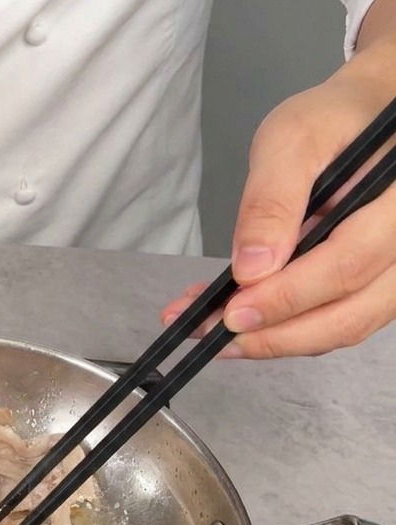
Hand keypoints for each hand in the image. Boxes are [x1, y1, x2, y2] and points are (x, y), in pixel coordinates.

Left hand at [161, 34, 395, 358]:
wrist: (366, 116)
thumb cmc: (334, 121)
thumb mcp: (292, 140)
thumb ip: (271, 201)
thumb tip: (251, 269)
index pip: (347, 264)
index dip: (287, 297)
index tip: (231, 312)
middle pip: (352, 313)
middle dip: (276, 334)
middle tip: (214, 336)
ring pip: (347, 326)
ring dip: (279, 341)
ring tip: (216, 336)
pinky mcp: (378, 282)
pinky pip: (340, 319)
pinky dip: (291, 329)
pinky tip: (245, 322)